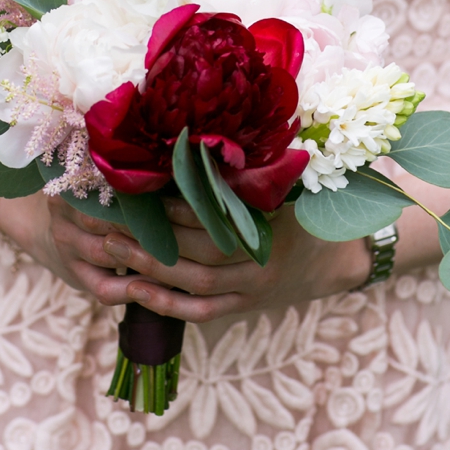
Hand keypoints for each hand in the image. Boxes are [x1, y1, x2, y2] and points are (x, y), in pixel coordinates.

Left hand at [26, 195, 373, 322]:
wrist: (341, 259)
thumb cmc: (311, 210)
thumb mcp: (290, 185)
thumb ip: (252, 170)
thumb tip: (204, 139)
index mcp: (270, 224)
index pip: (214, 215)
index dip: (175, 205)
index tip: (140, 190)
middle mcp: (258, 261)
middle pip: (195, 250)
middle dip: (150, 237)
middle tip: (108, 220)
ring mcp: (250, 289)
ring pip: (193, 283)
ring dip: (149, 268)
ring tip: (110, 250)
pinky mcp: (244, 306)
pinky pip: (201, 310)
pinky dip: (166, 304)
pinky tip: (134, 291)